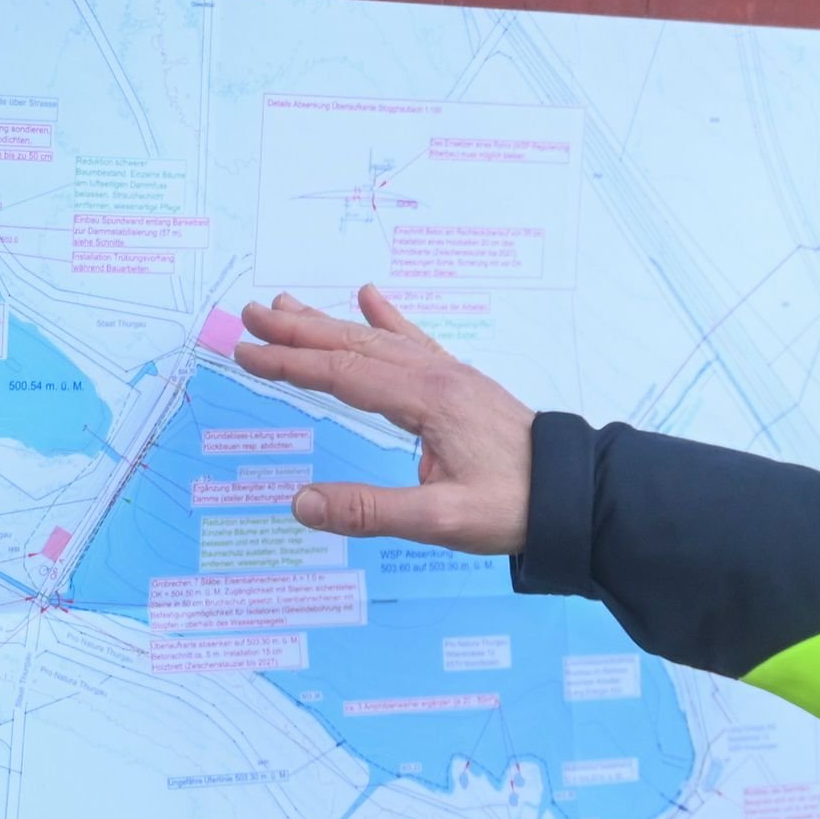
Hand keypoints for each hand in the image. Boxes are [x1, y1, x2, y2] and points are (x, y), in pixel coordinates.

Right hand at [229, 286, 534, 553]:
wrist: (573, 493)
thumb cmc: (514, 507)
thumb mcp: (440, 520)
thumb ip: (370, 510)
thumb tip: (302, 503)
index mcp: (427, 400)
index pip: (343, 374)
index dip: (290, 364)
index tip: (245, 354)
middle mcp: (436, 376)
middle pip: (353, 345)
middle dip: (298, 331)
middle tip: (249, 315)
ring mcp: (450, 376)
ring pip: (378, 340)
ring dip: (328, 323)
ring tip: (286, 305)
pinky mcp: (460, 384)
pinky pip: (414, 341)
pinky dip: (386, 319)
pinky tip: (369, 298)